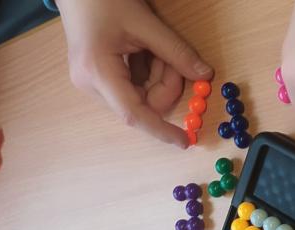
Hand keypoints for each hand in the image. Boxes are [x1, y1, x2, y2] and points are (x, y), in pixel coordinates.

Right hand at [58, 0, 212, 147]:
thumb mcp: (145, 23)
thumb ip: (176, 52)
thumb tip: (204, 75)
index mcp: (98, 73)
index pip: (134, 114)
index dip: (161, 130)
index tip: (184, 141)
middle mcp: (91, 85)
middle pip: (141, 103)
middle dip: (164, 83)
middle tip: (172, 57)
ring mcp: (91, 83)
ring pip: (139, 96)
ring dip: (157, 76)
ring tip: (153, 46)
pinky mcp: (96, 77)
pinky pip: (130, 87)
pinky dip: (146, 72)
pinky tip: (143, 49)